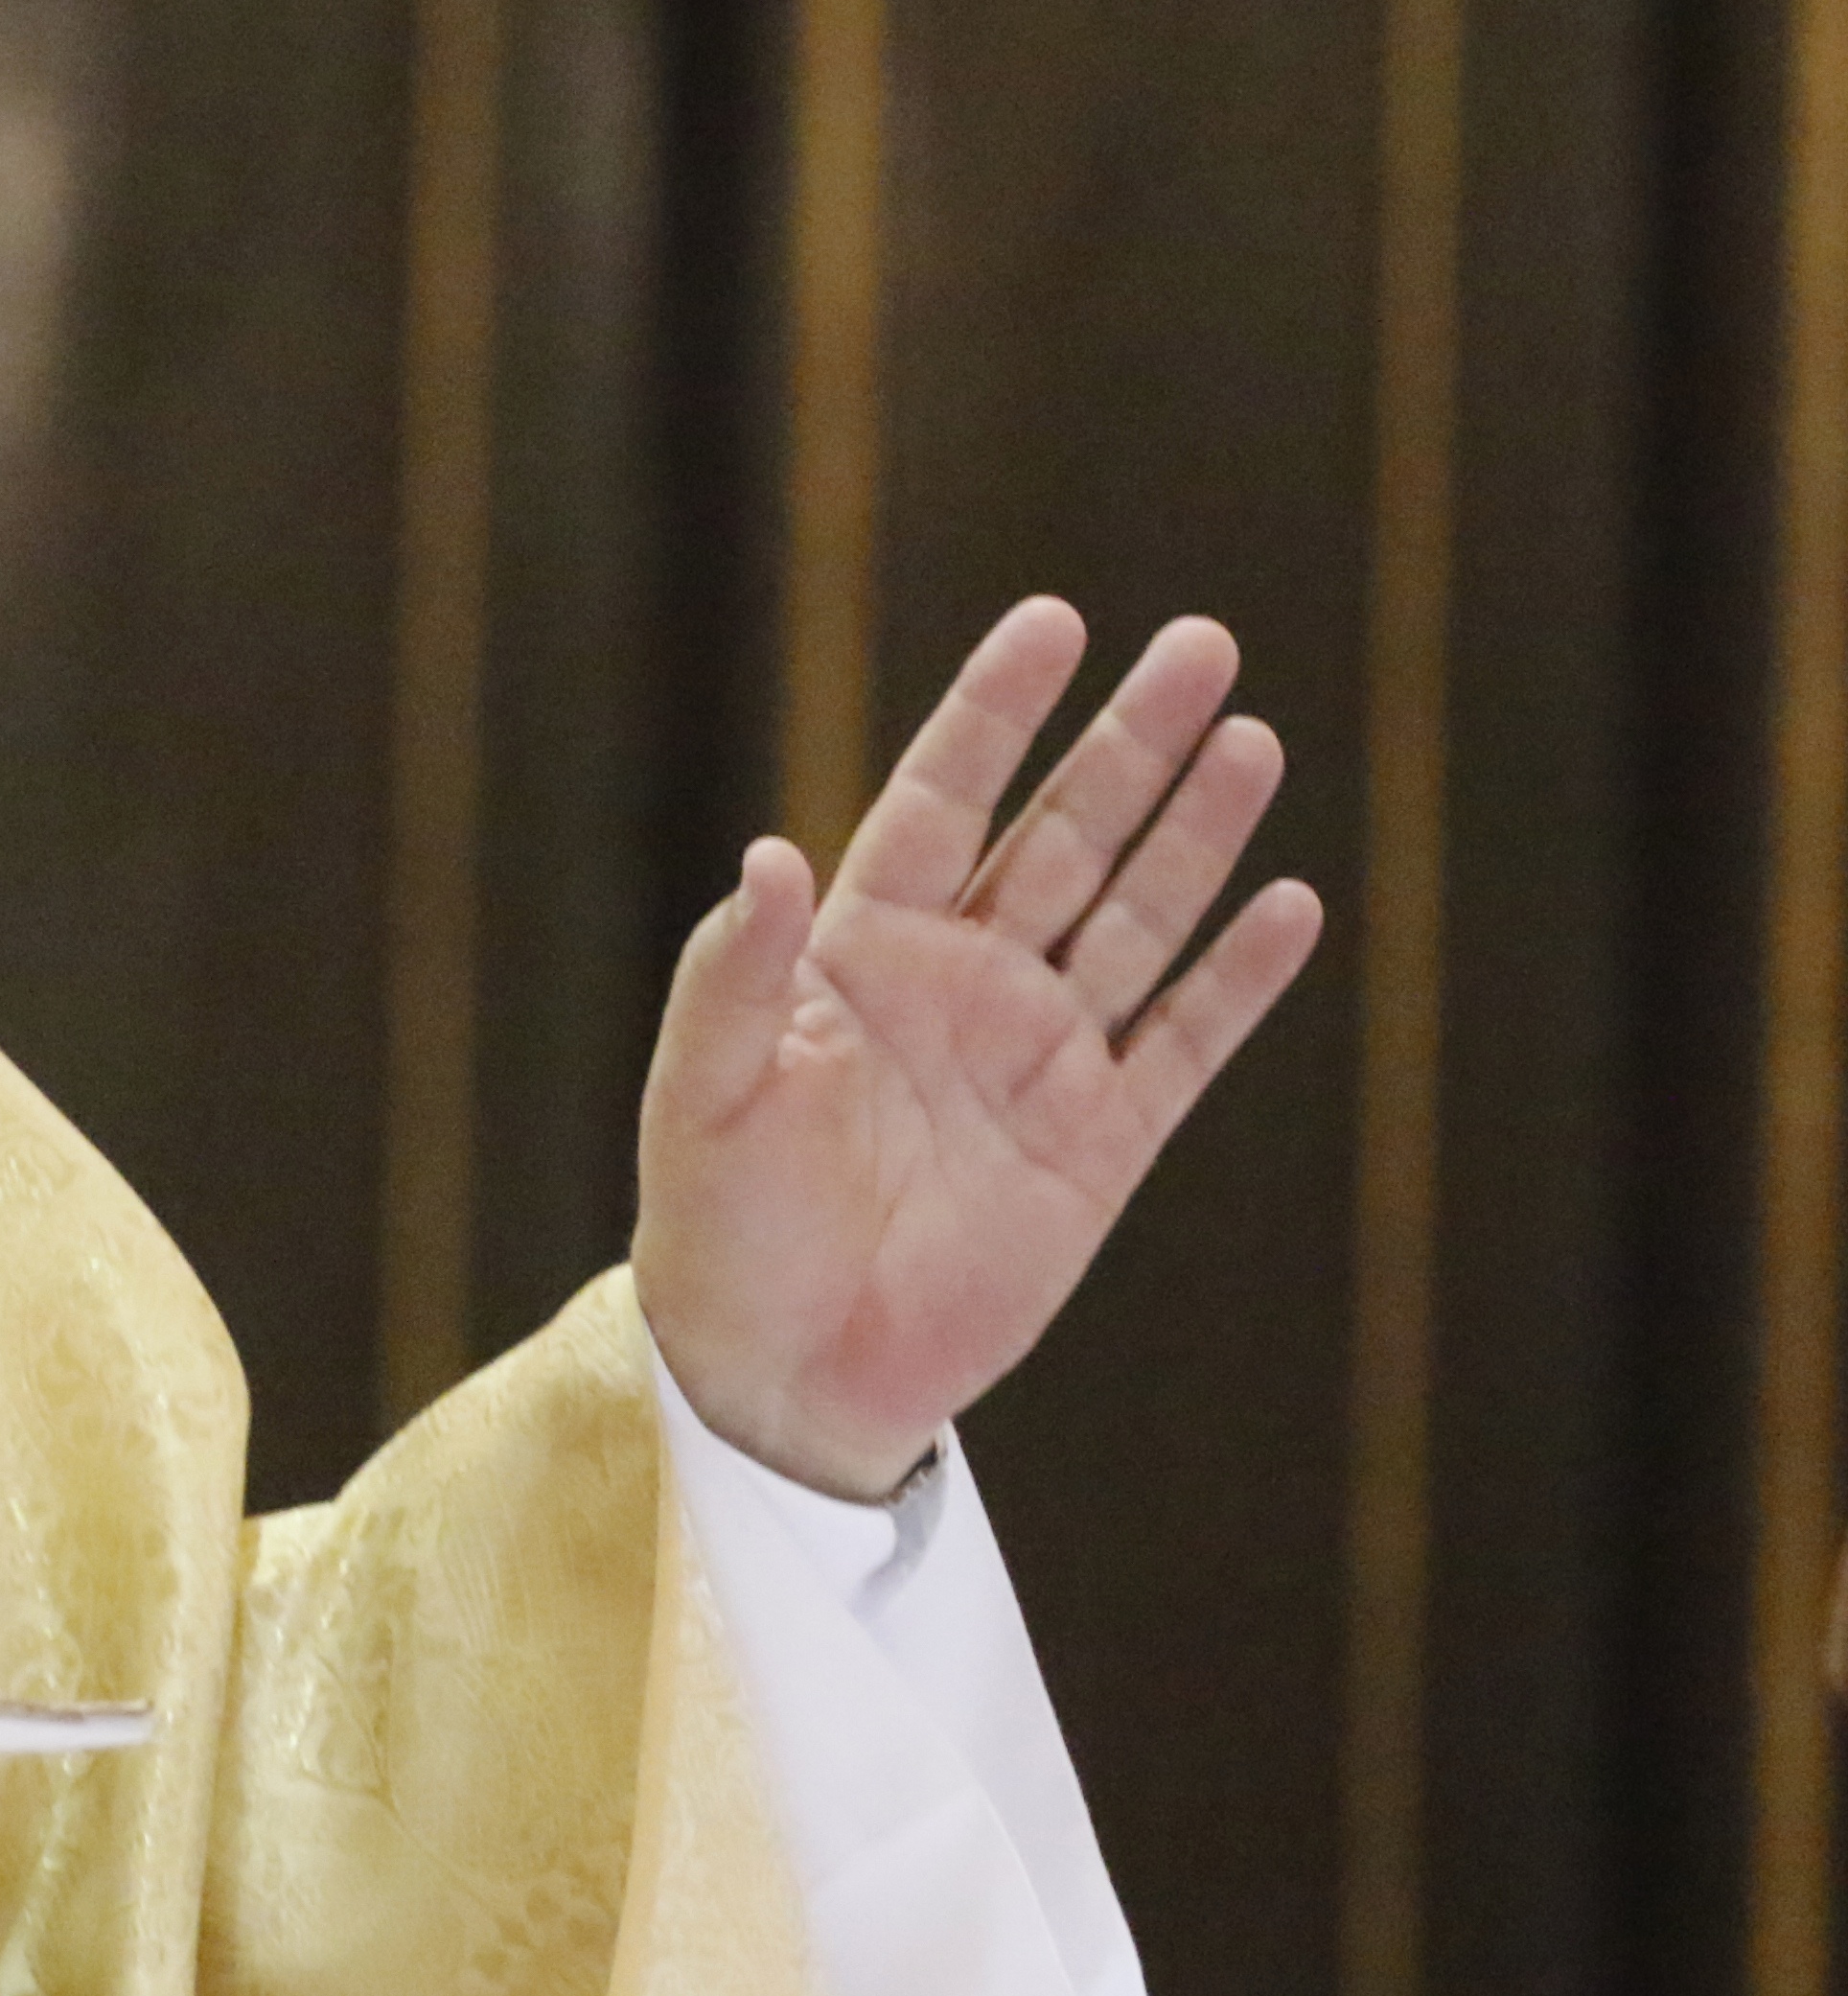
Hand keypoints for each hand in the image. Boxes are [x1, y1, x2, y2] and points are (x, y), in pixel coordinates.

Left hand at [634, 600, 1325, 1499]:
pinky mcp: (1095, 1149)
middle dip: (1130, 744)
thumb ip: (735, 977)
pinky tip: (1289, 904)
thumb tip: (767, 853)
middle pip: (1063, 836)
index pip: (942, 802)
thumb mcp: (706, 1094)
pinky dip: (1236, 981)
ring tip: (1251, 738)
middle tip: (1204, 641)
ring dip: (1196, 833)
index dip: (996, 713)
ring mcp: (1034, 1063)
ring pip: (1134, 919)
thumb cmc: (719, 1229)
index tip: (1055, 620)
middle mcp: (959, 989)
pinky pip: (1180, 1046)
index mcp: (860, 957)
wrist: (781, 1375)